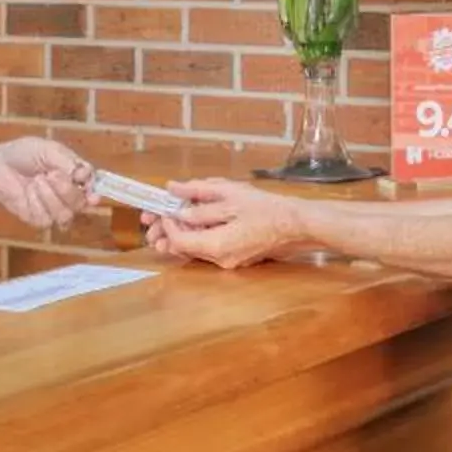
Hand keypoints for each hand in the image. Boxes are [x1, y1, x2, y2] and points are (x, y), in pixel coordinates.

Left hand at [0, 138, 95, 229]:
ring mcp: (54, 208)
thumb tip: (85, 174)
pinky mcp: (39, 219)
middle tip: (51, 174)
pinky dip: (37, 202)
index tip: (92, 193)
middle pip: (82, 203)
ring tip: (37, 180)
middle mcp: (69, 194)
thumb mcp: (48, 150)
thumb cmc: (23, 154)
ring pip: (66, 214)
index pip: (93, 187)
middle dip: (67, 190)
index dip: (94, 191)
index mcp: (75, 175)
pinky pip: (47, 219)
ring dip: (51, 195)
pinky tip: (28, 191)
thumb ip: (68, 161)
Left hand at [149, 179, 306, 269]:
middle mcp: (219, 259)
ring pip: (195, 248)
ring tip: (171, 215)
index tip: (164, 206)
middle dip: (167, 230)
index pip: (179, 240)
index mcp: (217, 245)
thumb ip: (197, 193)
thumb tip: (172, 189)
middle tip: (154, 215)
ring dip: (181, 232)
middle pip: (183, 248)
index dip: (166, 223)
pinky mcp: (235, 257)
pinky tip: (196, 220)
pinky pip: (209, 247)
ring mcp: (228, 261)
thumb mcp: (230, 193)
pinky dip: (198, 234)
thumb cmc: (267, 208)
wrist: (297, 225)